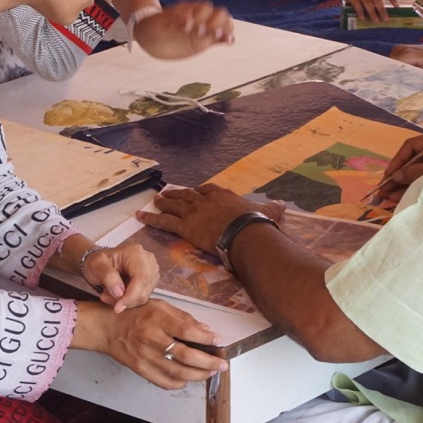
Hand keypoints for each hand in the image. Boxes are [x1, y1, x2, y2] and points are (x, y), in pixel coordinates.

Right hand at [75, 299, 227, 389]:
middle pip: (184, 355)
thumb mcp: (158, 306)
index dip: (204, 337)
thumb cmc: (134, 314)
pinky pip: (163, 382)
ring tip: (210, 372)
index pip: (185, 330)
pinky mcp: (140, 369)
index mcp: (157, 319)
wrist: (107, 328)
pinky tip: (187, 380)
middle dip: (208, 362)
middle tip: (222, 364)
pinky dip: (179, 383)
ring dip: (198, 375)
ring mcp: (145, 357)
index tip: (218, 340)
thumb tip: (205, 328)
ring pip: (177, 372)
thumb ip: (182, 317)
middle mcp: (151, 339)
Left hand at [80, 242, 157, 312]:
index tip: (117, 307)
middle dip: (125, 299)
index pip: (141, 278)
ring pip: (144, 296)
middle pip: (144, 289)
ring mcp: (152, 270)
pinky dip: (129, 300)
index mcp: (136, 252)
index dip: (131, 296)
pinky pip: (143, 297)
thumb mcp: (96, 265)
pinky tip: (117, 294)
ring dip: (125, 300)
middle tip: (106, 296)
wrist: (101, 263)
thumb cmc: (98, 262)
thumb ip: (108, 277)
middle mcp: (148, 260)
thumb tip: (120, 293)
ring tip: (109, 293)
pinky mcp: (151, 280)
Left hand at [132, 2, 234, 59]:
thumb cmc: (154, 26)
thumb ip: (174, 19)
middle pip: (220, 14)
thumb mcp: (160, 22)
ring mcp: (203, 30)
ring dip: (225, 30)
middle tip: (205, 33)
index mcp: (190, 10)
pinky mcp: (204, 42)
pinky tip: (228, 42)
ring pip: (224, 25)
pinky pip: (220, 38)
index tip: (192, 27)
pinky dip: (226, 39)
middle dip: (217, 23)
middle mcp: (199, 19)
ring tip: (220, 38)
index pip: (206, 8)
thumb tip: (188, 17)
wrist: (151, 37)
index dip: (203, 16)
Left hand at [137, 184, 283, 256]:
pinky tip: (140, 216)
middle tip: (168, 193)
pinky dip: (151, 217)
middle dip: (178, 194)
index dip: (200, 192)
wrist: (244, 232)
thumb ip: (271, 208)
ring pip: (174, 205)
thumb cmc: (256, 224)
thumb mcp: (266, 212)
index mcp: (223, 196)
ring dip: (164, 202)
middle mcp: (205, 200)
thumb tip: (283, 205)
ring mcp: (194, 212)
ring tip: (156, 200)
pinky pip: (164, 221)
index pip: (208, 190)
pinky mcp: (185, 226)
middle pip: (188, 195)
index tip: (196, 192)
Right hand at [377, 132, 422, 201]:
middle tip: (383, 190)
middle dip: (396, 177)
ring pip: (414, 174)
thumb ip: (415, 172)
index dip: (397, 161)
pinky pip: (421, 182)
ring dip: (400, 185)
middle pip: (411, 162)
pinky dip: (410, 189)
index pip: (410, 147)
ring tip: (388, 196)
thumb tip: (395, 176)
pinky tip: (398, 197)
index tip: (387, 175)